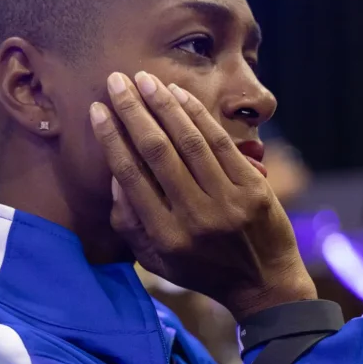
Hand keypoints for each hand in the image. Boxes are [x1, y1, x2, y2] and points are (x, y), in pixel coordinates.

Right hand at [89, 71, 316, 320]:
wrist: (265, 283)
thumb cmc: (202, 269)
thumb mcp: (156, 260)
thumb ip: (130, 223)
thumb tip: (115, 175)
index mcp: (164, 237)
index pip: (131, 178)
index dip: (111, 139)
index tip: (97, 110)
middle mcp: (194, 218)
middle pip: (157, 152)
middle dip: (133, 112)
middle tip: (116, 82)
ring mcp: (227, 201)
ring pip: (189, 141)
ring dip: (163, 105)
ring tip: (144, 80)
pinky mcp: (253, 188)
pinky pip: (220, 143)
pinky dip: (197, 115)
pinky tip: (179, 95)